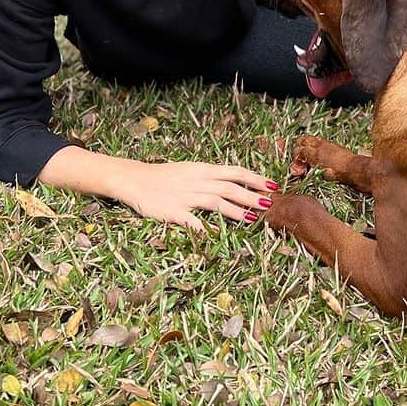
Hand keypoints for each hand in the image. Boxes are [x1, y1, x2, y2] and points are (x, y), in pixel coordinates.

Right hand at [113, 160, 278, 229]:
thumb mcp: (190, 170)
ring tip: (253, 218)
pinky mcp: (173, 212)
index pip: (234, 172)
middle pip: (230, 188)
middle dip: (252, 195)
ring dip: (236, 210)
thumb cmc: (165, 176)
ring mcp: (186, 197)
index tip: (272, 185)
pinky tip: (218, 235)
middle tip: (270, 203)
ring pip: (216, 202)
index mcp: (203, 169)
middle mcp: (197, 181)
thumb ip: (212, 177)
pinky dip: (206, 228)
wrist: (135, 179)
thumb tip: (236, 182)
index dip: (254, 178)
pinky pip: (193, 222)